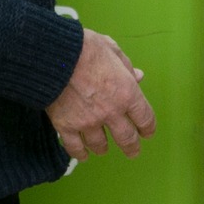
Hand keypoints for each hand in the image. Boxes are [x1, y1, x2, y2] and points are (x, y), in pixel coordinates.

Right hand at [46, 28, 153, 160]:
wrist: (54, 55)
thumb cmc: (85, 47)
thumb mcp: (112, 49)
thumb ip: (126, 67)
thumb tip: (138, 76)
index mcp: (127, 93)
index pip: (144, 118)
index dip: (148, 127)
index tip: (147, 132)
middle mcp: (111, 112)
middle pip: (126, 138)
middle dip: (131, 147)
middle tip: (133, 152)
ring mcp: (88, 122)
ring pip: (100, 145)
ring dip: (103, 148)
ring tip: (103, 149)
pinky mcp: (66, 127)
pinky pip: (74, 147)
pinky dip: (80, 154)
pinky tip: (83, 156)